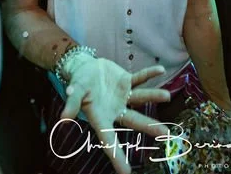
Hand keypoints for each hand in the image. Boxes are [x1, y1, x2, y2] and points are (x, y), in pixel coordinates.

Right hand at [61, 57, 170, 173]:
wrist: (84, 68)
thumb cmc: (78, 84)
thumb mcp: (74, 92)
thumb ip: (72, 104)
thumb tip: (63, 119)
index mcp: (101, 117)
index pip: (109, 139)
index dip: (116, 155)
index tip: (126, 173)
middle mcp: (115, 109)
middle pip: (134, 120)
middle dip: (149, 126)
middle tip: (165, 133)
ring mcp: (123, 96)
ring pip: (141, 98)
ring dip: (153, 96)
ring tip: (167, 96)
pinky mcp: (127, 82)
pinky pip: (140, 78)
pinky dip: (149, 74)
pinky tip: (160, 70)